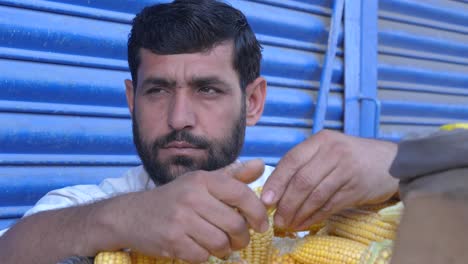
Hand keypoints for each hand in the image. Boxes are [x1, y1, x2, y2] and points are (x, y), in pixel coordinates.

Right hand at [103, 159, 267, 262]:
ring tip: (220, 245)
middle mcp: (191, 196)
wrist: (131, 215)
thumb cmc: (175, 198)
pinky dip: (205, 257)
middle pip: (235, 224)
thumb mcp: (202, 182)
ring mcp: (180, 219)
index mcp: (202, 179)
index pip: (241, 194)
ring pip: (220, 243)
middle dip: (242, 238)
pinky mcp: (171, 240)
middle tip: (239, 240)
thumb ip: (233, 176)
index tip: (261, 225)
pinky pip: (202, 256)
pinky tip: (199, 249)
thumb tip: (262, 165)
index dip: (257, 212)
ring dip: (225, 250)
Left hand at [260, 130, 398, 230]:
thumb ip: (305, 164)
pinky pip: (330, 206)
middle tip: (276, 219)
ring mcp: (347, 170)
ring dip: (298, 213)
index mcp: (321, 140)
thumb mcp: (328, 150)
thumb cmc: (351, 156)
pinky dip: (315, 217)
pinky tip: (304, 224)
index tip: (266, 200)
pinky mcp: (357, 189)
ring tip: (287, 224)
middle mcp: (333, 152)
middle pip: (302, 181)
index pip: (292, 160)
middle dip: (286, 203)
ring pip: (315, 196)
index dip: (276, 182)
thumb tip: (275, 191)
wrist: (391, 162)